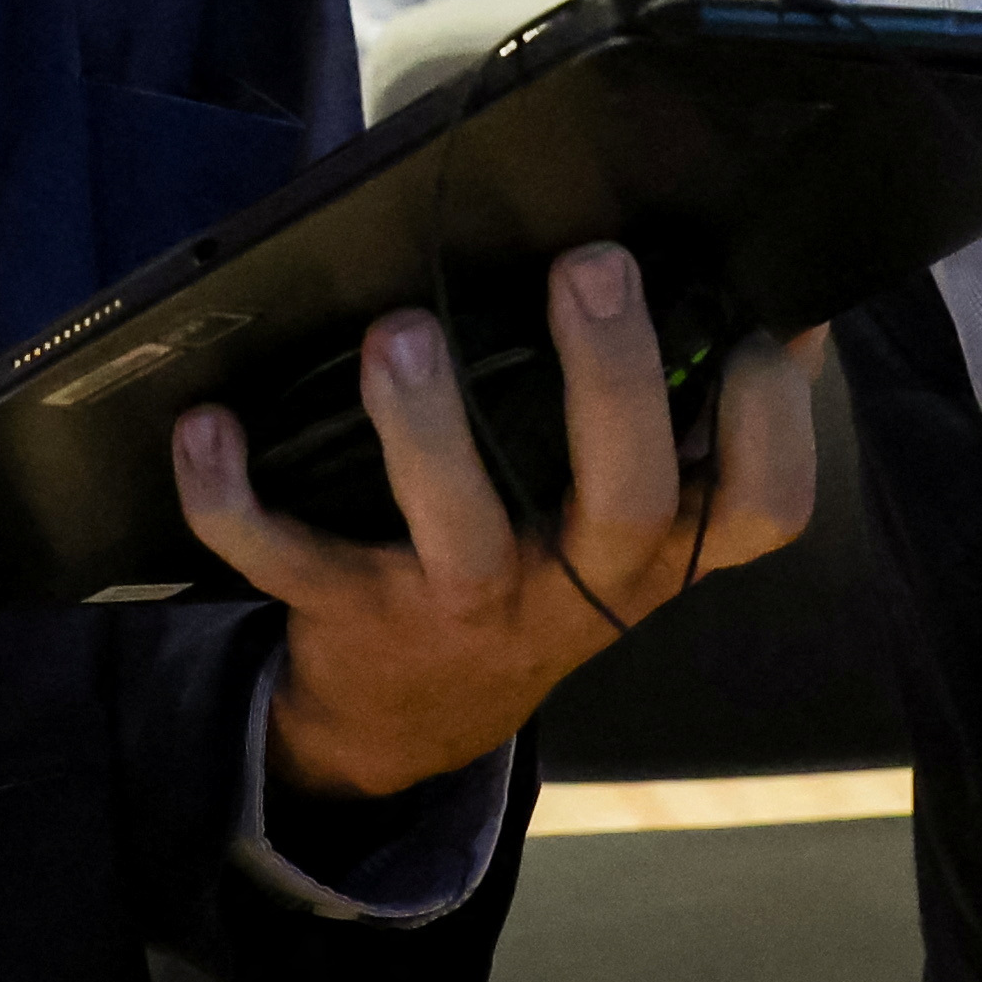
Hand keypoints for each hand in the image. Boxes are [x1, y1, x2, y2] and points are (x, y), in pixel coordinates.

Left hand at [171, 244, 821, 803]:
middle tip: (593, 264)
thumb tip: (760, 277)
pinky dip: (235, 499)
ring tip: (401, 332)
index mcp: (658, 545)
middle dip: (612, 378)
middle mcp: (578, 580)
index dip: (774, 423)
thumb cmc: (541, 566)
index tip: (763, 326)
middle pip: (624, 495)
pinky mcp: (354, 614)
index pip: (760, 507)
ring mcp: (465, 601)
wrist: (416, 716)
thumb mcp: (630, 522)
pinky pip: (289, 559)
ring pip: (462, 526)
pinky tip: (207, 426)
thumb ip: (681, 422)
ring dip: (429, 425)